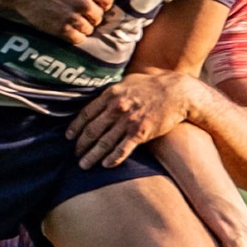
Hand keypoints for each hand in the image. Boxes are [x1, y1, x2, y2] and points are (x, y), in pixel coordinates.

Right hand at [4, 0, 114, 41]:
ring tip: (75, 18)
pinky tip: (69, 28)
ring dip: (84, 24)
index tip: (94, 0)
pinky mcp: (61, 29)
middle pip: (99, 15)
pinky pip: (78, 38)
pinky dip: (76, 35)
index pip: (108, 0)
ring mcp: (72, 17)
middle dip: (93, 13)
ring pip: (90, 28)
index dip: (102, 0)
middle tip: (82, 9)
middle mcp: (84, 3)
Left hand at [68, 71, 199, 168]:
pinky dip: (112, 159)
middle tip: (75, 154)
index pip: (85, 114)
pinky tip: (105, 165)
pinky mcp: (140, 132)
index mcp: (110, 94)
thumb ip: (112, 91)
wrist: (177, 92)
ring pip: (104, 143)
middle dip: (80, 145)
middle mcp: (116, 108)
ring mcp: (128, 121)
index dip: (75, 127)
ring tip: (83, 165)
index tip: (68, 137)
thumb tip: (99, 97)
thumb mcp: (128, 81)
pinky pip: (122, 149)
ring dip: (91, 156)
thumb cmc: (152, 85)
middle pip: (91, 130)